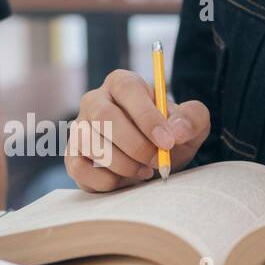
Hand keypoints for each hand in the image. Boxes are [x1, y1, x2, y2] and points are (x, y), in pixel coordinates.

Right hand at [64, 69, 210, 191]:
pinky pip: (79, 168)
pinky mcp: (73, 155)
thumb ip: (192, 118)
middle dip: (135, 145)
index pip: (127, 88)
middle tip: (157, 161)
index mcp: (122, 84)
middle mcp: (95, 101)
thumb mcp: (191, 124)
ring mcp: (79, 128)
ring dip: (123, 164)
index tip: (166, 141)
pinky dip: (105, 180)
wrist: (153, 161)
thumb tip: (176, 131)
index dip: (146, 115)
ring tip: (144, 171)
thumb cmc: (168, 136)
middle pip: (104, 116)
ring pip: (91, 144)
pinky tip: (123, 181)